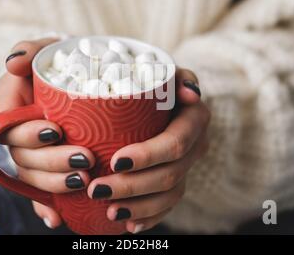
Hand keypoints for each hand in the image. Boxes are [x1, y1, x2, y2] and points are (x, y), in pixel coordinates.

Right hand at [0, 37, 95, 228]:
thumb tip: (13, 63)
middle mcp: (19, 133)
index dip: (28, 134)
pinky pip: (40, 192)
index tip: (56, 131)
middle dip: (51, 162)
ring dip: (55, 185)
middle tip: (85, 159)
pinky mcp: (49, 167)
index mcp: (12, 107)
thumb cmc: (63, 61)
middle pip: (24, 157)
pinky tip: (58, 218)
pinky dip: (46, 207)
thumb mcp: (48, 47)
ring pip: (33, 177)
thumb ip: (30, 48)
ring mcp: (33, 153)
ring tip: (84, 182)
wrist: (85, 78)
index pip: (9, 127)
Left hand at [87, 69, 209, 233]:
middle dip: (133, 186)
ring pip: (169, 196)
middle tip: (97, 189)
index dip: (148, 156)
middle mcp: (196, 146)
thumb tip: (190, 92)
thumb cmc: (158, 81)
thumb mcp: (167, 69)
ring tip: (108, 210)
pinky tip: (128, 224)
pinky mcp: (177, 182)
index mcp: (195, 119)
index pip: (176, 143)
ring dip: (138, 207)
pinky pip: (168, 207)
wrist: (167, 99)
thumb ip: (176, 75)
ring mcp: (187, 167)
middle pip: (169, 175)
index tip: (116, 162)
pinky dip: (149, 217)